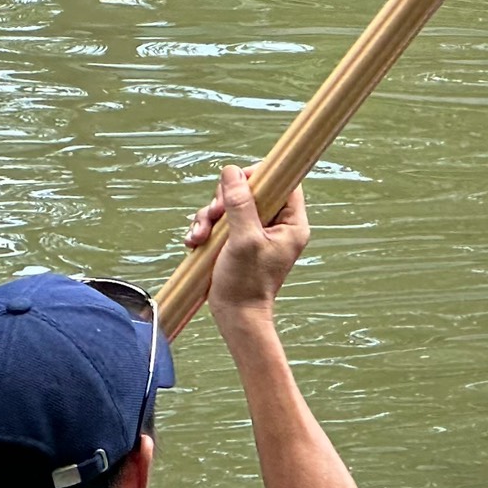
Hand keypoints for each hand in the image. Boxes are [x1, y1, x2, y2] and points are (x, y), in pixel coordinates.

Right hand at [186, 163, 309, 316]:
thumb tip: (232, 172)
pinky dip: (205, 228)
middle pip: (251, 189)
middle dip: (226, 199)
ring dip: (210, 216)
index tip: (237, 183)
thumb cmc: (247, 285)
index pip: (284, 181)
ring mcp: (256, 232)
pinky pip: (220, 220)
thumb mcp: (243, 240)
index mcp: (291, 224)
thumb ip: (240, 205)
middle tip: (216, 214)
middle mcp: (277, 225)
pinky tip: (195, 241)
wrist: (236, 315)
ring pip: (231, 204)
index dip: (260, 176)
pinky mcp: (237, 239)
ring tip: (201, 235)